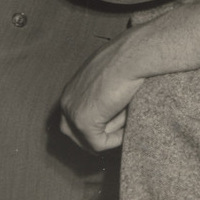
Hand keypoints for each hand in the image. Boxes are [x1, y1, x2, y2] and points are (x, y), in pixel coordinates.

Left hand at [59, 34, 144, 151]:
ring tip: (128, 120)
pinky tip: (128, 128)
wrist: (132, 56)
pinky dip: (115, 141)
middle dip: (96, 138)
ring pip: (88, 139)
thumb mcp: (111, 80)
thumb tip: (113, 118)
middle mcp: (67, 100)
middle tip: (117, 138)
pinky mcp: (83, 122)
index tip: (113, 130)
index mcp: (72, 88)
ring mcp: (73, 112)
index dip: (95, 127)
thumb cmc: (129, 63)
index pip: (73, 119)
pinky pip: (99, 143)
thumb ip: (105, 99)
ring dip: (110, 135)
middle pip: (74, 134)